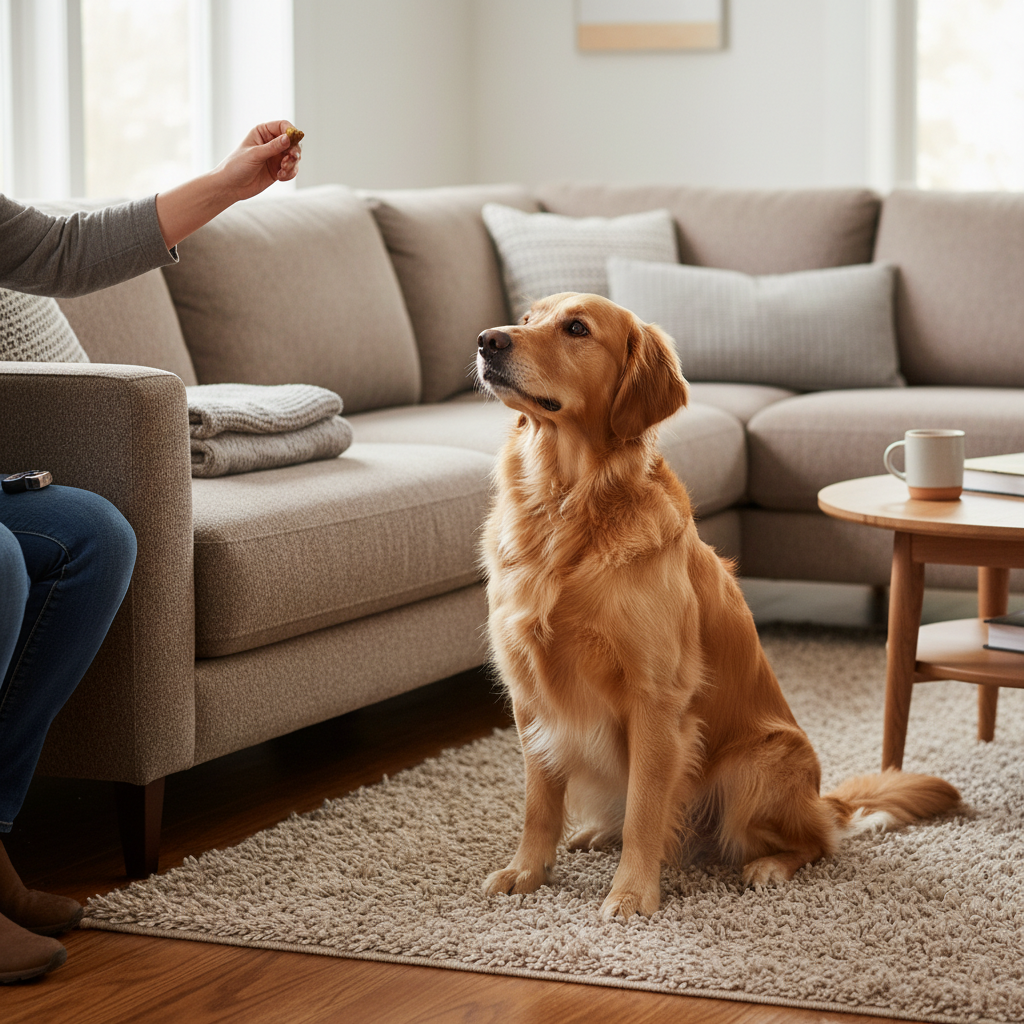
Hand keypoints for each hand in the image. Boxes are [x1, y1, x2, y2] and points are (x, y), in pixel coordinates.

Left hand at [155, 120, 302, 248]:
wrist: (231, 186)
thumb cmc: (237, 166)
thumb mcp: (255, 154)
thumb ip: (273, 147)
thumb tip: (288, 138)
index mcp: (263, 132)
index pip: (283, 126)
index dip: (291, 132)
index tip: (292, 142)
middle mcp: (271, 142)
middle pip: (292, 142)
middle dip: (294, 152)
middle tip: (290, 160)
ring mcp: (275, 157)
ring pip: (294, 157)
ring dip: (292, 165)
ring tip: (282, 171)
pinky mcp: (278, 170)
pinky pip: (292, 169)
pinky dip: (290, 173)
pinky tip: (280, 177)